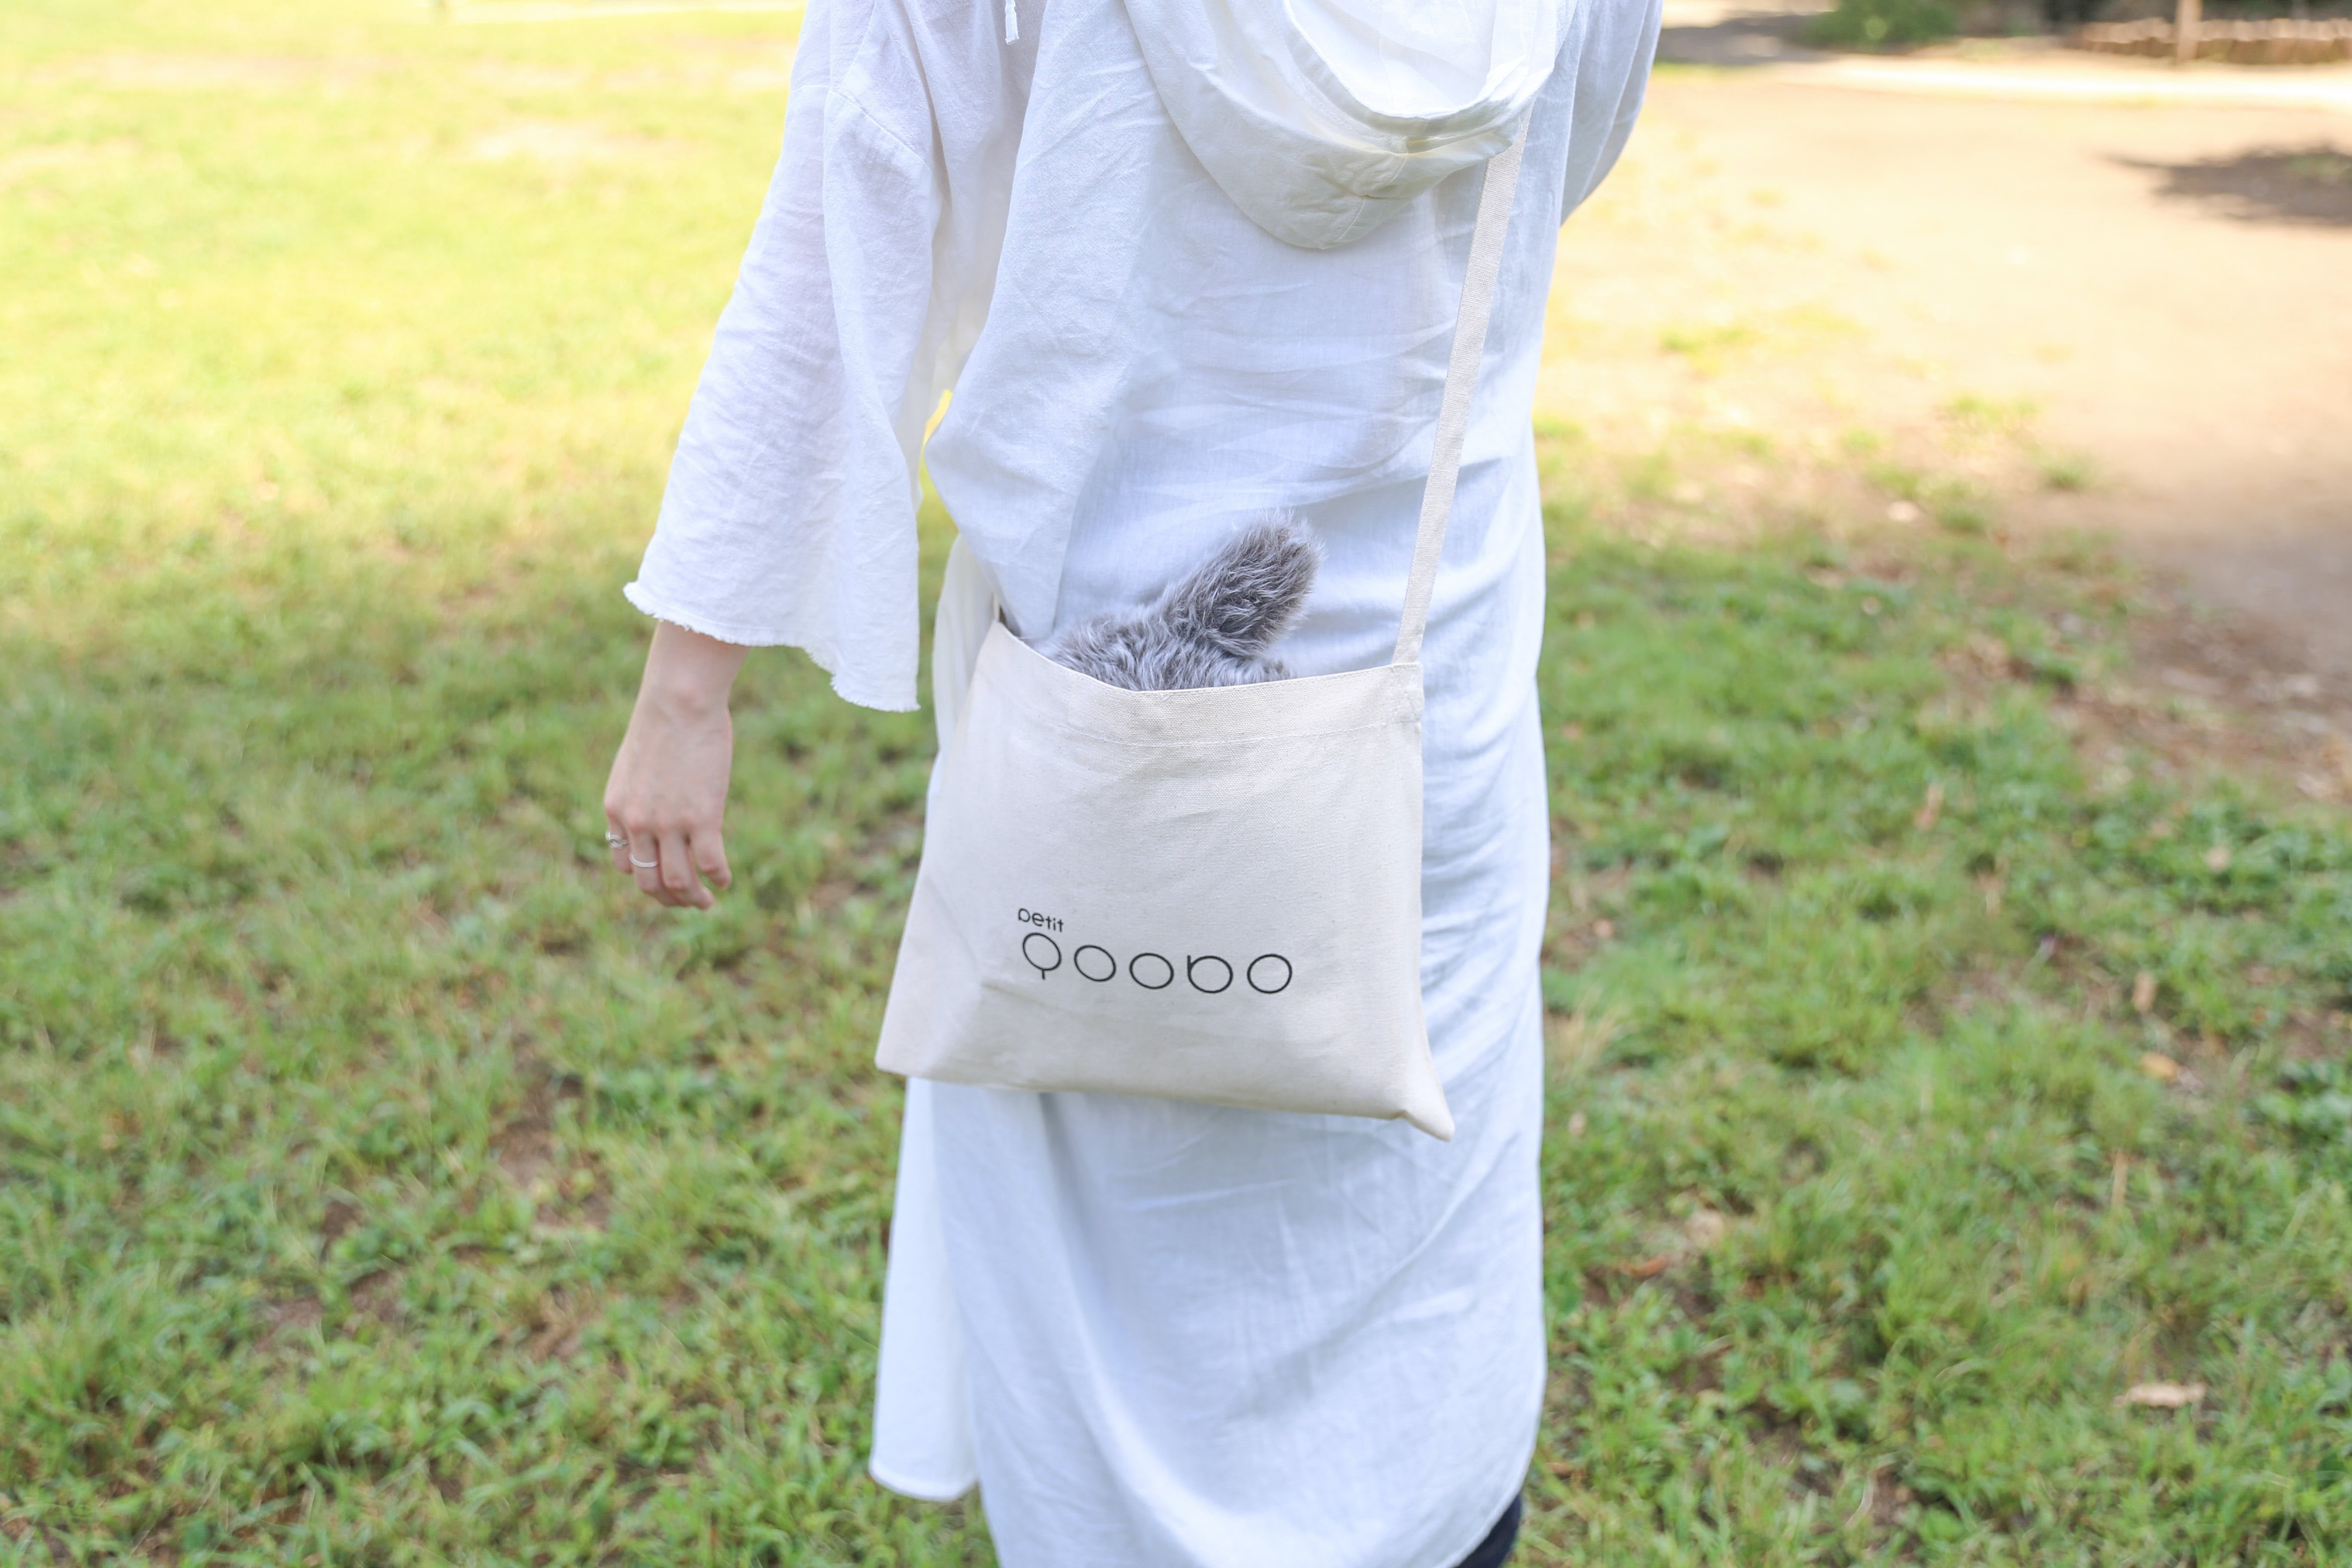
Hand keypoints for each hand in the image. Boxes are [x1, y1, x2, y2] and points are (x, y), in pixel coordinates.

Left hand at [603, 621, 748, 908]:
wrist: (679, 702)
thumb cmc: (664, 723)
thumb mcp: (636, 765)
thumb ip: (640, 794)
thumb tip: (657, 809)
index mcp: (617, 810)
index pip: (624, 864)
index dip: (645, 878)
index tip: (665, 880)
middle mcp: (638, 824)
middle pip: (649, 883)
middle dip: (669, 900)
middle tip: (689, 902)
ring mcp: (669, 824)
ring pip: (678, 882)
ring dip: (694, 899)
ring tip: (708, 901)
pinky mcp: (702, 818)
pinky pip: (710, 864)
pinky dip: (719, 878)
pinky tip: (725, 879)